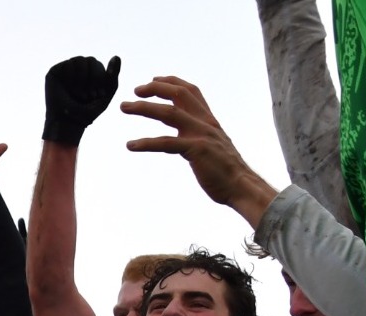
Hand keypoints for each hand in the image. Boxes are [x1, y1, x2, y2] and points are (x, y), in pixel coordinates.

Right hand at [43, 55, 121, 146]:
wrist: (69, 124)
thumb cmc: (87, 113)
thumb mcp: (106, 94)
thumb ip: (113, 75)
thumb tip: (117, 56)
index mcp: (88, 75)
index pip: (98, 64)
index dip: (100, 78)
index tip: (97, 96)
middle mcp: (77, 71)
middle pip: (91, 60)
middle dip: (93, 78)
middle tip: (88, 96)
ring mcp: (65, 71)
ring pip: (79, 60)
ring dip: (82, 78)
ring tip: (79, 94)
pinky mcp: (54, 73)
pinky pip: (68, 64)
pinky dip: (72, 77)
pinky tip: (69, 89)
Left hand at [120, 77, 276, 225]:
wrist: (241, 186)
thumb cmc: (225, 170)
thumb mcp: (213, 145)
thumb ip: (199, 136)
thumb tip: (185, 137)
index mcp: (209, 120)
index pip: (191, 91)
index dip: (171, 82)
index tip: (153, 80)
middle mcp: (205, 122)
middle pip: (179, 95)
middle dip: (155, 88)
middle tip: (134, 90)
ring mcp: (200, 135)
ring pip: (168, 113)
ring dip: (144, 108)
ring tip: (124, 107)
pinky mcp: (196, 151)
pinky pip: (166, 143)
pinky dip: (146, 143)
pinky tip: (131, 145)